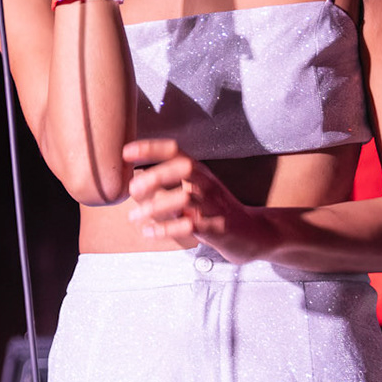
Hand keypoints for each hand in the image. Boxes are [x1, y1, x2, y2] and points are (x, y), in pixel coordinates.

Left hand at [122, 138, 276, 263]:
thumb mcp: (196, 190)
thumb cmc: (217, 211)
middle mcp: (207, 184)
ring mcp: (214, 206)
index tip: (127, 151)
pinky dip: (167, 229)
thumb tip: (133, 182)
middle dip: (154, 175)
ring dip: (155, 207)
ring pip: (184, 198)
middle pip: (182, 168)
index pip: (176, 150)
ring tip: (135, 217)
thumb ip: (169, 186)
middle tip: (132, 188)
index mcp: (200, 172)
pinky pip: (191, 226)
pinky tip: (150, 232)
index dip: (152, 148)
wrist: (254, 233)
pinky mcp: (217, 229)